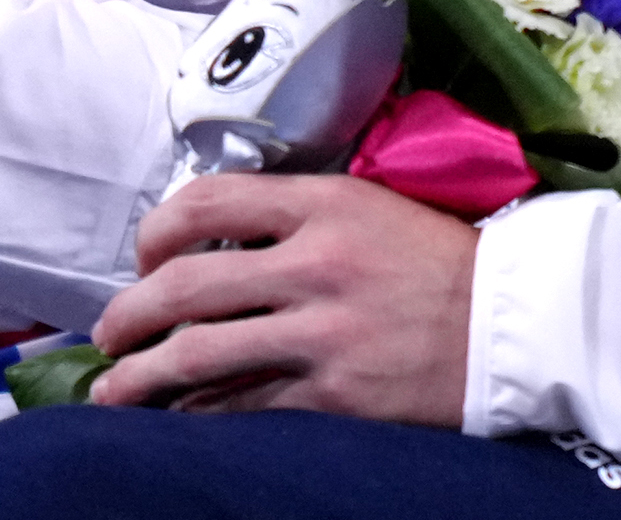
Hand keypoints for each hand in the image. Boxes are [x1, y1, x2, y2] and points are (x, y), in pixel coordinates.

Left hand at [87, 172, 477, 423]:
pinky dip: (199, 414)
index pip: (207, 201)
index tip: (143, 254)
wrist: (512, 324)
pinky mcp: (333, 395)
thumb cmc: (437, 261)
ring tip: (112, 390)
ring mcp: (321, 334)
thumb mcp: (368, 207)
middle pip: (186, 285)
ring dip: (141, 376)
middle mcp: (314, 264)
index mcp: (322, 204)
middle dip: (129, 313)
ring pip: (199, 355)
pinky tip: (177, 418)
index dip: (156, 230)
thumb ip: (296, 215)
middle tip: (107, 332)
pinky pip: (244, 406)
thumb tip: (215, 242)